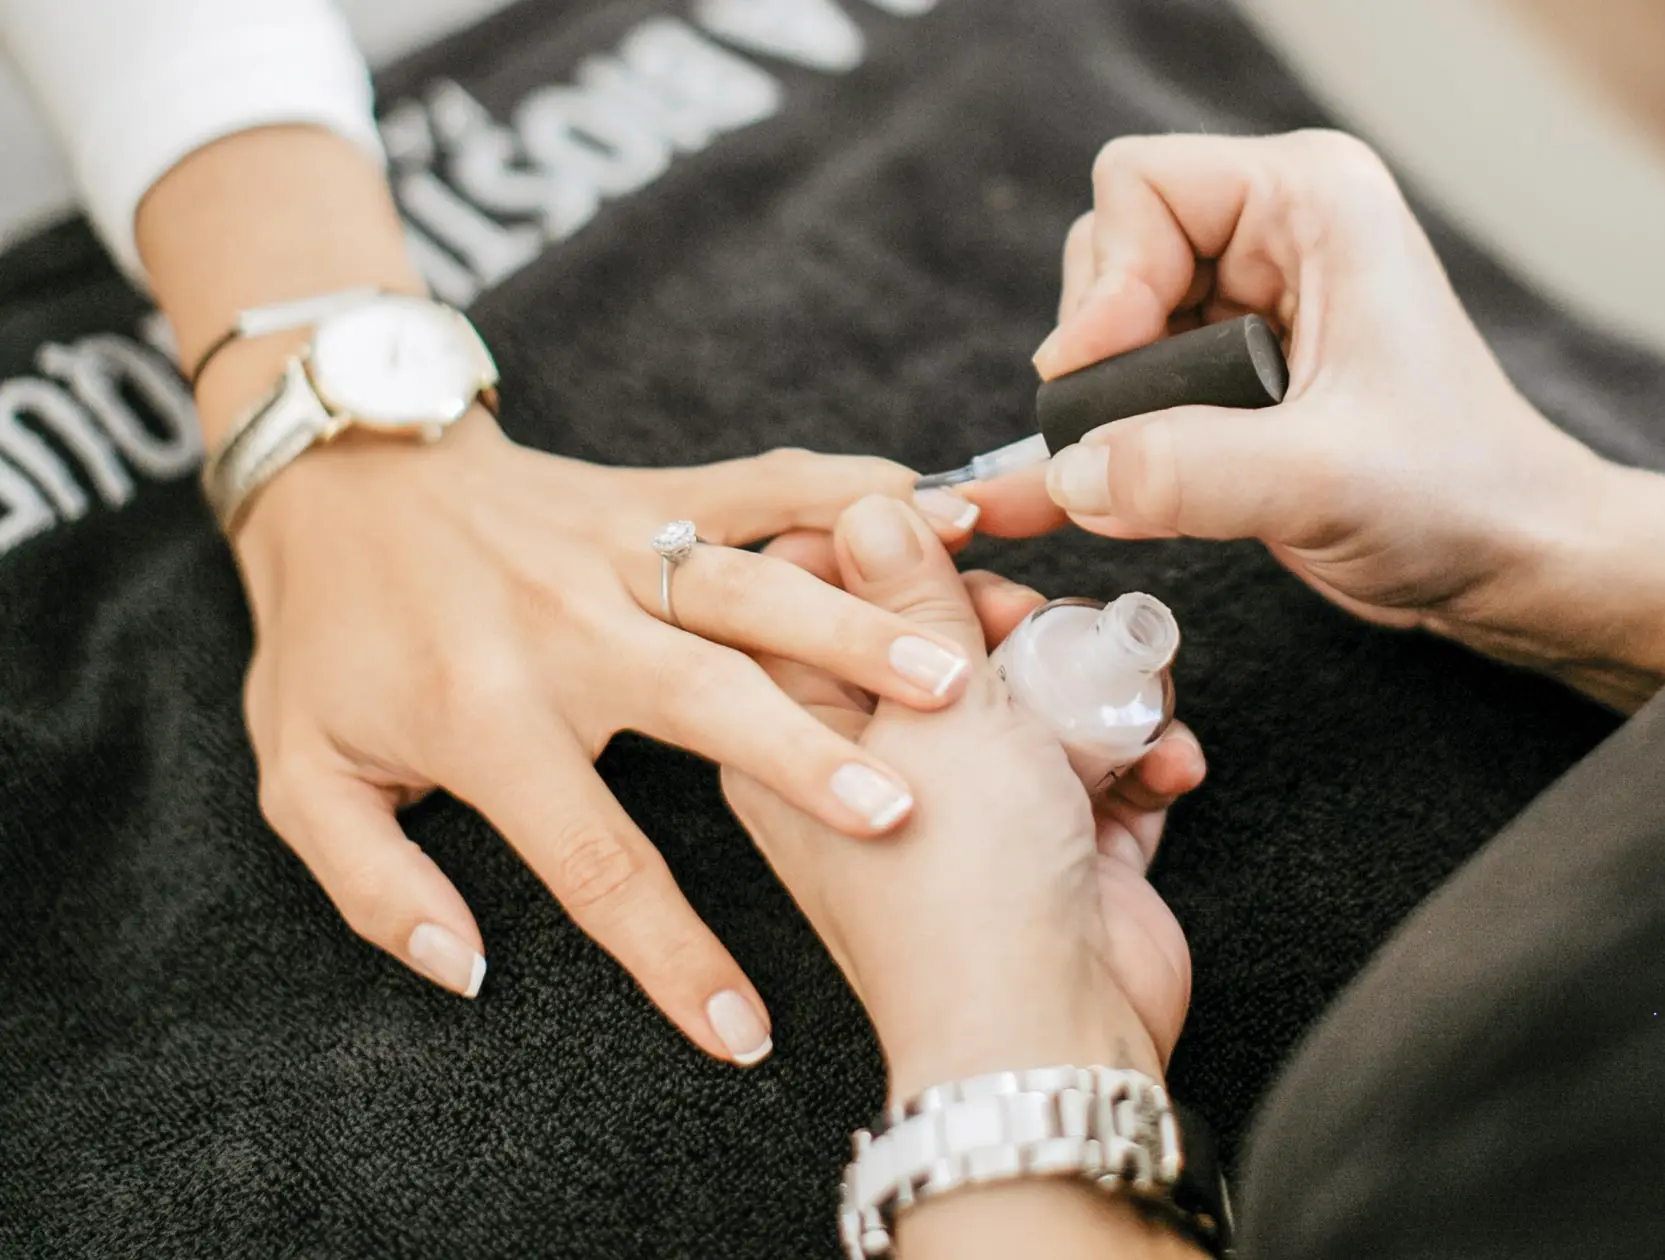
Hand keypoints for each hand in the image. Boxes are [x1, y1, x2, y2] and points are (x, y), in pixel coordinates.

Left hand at [232, 408, 987, 1063]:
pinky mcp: (650, 494)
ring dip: (854, 633)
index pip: (594, 861)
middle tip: (902, 815)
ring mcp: (617, 552)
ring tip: (950, 678)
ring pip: (752, 590)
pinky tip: (937, 508)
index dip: (672, 958)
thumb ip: (373, 884)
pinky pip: (759, 485)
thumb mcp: (303, 776)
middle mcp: (565, 632)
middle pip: (706, 704)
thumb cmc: (330, 637)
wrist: (338, 470)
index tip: (746, 1035)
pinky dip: (848, 490)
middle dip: (807, 762)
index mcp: (485, 719)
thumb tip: (466, 967)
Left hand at [721, 497, 1205, 1097]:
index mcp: (798, 735)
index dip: (884, 546)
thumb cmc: (957, 880)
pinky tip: (1164, 764)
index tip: (953, 519)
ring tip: (1124, 695)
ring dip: (1095, 686)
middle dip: (1009, 619)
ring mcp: (970, 810)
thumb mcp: (931, 707)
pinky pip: (1098, 765)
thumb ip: (909, 598)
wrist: (1042, 1035)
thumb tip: (866, 505)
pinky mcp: (1051, 845)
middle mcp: (879, 767)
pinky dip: (1138, 758)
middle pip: (939, 639)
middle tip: (1034, 623)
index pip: (816, 600)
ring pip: (1032, 695)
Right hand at [966, 132, 1664, 708]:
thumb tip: (1071, 472)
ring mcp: (1249, 306)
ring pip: (1108, 328)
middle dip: (1103, 353)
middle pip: (1108, 253)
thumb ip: (1188, 470)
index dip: (1106, 284)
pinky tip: (1051, 500)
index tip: (1107, 380)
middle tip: (1133, 438)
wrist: (1510, 563)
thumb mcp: (1322, 480)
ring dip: (1103, 408)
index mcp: (1312, 202)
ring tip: (1139, 482)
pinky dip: (1096, 445)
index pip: (1138, 187)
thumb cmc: (1462, 497)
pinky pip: (1128, 388)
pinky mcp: (1233, 378)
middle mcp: (1276, 235)